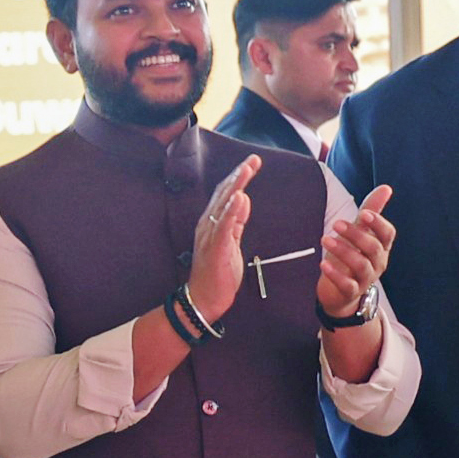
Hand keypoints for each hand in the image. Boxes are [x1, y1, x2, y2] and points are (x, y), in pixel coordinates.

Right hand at [183, 155, 260, 324]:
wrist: (204, 299)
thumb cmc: (218, 273)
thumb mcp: (231, 243)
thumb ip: (237, 222)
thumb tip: (243, 199)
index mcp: (212, 223)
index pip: (225, 194)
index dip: (238, 177)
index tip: (252, 163)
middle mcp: (208, 225)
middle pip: (224, 194)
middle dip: (239, 175)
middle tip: (253, 159)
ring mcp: (210, 235)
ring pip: (223, 204)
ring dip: (236, 185)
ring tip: (247, 169)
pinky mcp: (216, 247)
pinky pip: (224, 225)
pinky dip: (231, 209)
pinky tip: (239, 196)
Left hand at [315, 185, 395, 316]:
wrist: (340, 291)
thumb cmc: (351, 255)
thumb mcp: (360, 232)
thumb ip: (370, 211)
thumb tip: (386, 188)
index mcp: (381, 246)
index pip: (388, 234)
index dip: (378, 224)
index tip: (364, 214)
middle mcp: (378, 263)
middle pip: (373, 248)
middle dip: (355, 235)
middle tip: (336, 223)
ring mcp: (366, 279)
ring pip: (360, 265)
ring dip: (342, 251)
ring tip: (324, 240)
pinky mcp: (351, 292)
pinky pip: (347, 285)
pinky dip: (335, 275)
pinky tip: (323, 265)